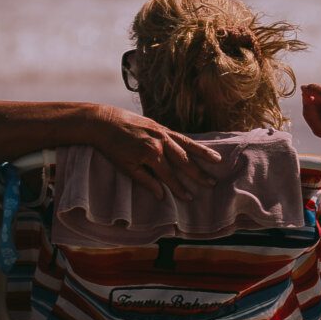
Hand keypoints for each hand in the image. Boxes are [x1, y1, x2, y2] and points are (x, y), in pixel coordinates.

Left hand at [83, 104, 224, 197]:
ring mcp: (161, 131)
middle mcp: (160, 141)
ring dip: (202, 153)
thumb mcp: (127, 168)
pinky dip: (190, 142)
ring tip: (217, 160)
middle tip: (211, 183)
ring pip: (186, 144)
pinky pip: (178, 135)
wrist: (103, 121)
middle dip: (197, 173)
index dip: (179, 188)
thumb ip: (146, 181)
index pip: (170, 176)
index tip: (190, 198)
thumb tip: (161, 196)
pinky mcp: (158, 125)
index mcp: (151, 154)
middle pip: (183, 160)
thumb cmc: (112, 147)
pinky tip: (198, 147)